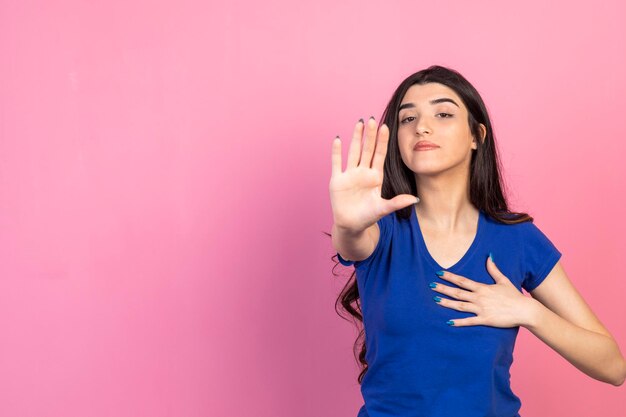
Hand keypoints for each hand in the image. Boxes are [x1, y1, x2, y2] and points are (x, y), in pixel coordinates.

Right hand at [330, 117, 417, 232]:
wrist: (351, 225)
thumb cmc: (368, 217)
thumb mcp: (383, 209)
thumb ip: (397, 202)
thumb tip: (416, 199)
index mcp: (375, 177)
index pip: (379, 155)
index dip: (382, 141)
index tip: (386, 127)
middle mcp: (362, 173)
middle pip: (367, 150)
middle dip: (370, 135)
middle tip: (372, 119)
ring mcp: (349, 175)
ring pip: (353, 152)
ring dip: (355, 138)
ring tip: (359, 123)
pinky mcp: (337, 180)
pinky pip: (337, 163)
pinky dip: (337, 152)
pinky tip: (338, 139)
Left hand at [430, 254, 537, 327]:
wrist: (524, 310)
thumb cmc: (514, 295)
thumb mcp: (503, 280)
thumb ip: (493, 269)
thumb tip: (489, 256)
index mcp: (482, 287)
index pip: (462, 281)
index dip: (450, 277)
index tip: (439, 273)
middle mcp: (479, 297)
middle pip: (458, 292)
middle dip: (443, 289)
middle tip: (431, 286)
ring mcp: (482, 309)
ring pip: (460, 305)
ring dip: (447, 303)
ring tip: (435, 300)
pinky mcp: (485, 320)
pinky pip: (469, 321)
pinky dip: (459, 322)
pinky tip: (449, 322)